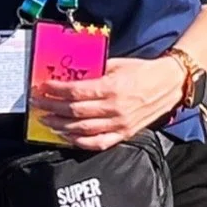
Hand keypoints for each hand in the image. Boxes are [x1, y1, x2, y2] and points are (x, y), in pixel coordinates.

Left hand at [31, 56, 183, 152]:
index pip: (76, 92)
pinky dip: (79, 141)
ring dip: (60, 126)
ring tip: (47, 120)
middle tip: (38, 104)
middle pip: (74, 111)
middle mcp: (114, 108)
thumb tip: (71, 75)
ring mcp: (119, 124)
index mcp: (112, 88)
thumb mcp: (117, 64)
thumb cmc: (142, 72)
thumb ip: (95, 71)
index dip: (56, 90)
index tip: (43, 88)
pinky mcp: (124, 133)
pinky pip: (97, 142)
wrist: (168, 85)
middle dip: (52, 108)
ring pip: (82, 129)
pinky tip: (67, 136)